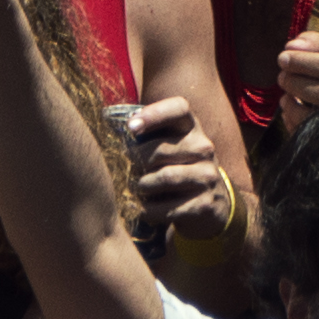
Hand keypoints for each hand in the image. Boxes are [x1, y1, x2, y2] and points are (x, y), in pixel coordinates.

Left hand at [115, 93, 234, 239]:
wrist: (210, 202)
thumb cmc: (175, 166)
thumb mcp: (168, 144)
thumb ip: (146, 134)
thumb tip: (107, 126)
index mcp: (191, 127)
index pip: (179, 108)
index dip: (154, 114)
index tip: (130, 127)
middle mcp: (204, 148)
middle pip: (162, 149)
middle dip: (136, 161)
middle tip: (123, 169)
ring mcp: (207, 176)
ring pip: (166, 177)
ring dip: (142, 186)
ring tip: (132, 189)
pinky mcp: (206, 203)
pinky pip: (170, 207)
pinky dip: (151, 210)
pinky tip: (143, 210)